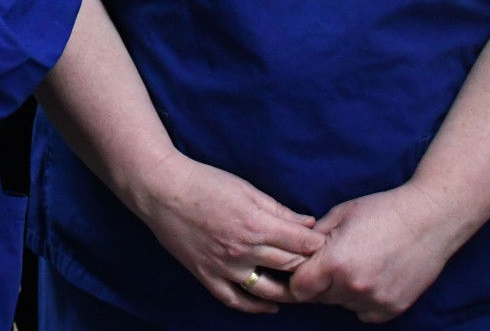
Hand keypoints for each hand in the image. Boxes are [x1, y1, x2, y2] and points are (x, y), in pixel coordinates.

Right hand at [127, 151, 324, 313]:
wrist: (162, 191)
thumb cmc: (205, 182)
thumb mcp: (246, 188)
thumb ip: (278, 208)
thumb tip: (306, 223)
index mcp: (255, 224)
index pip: (301, 244)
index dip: (318, 245)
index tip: (327, 244)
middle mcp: (243, 249)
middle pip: (289, 266)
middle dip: (309, 265)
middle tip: (321, 266)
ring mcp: (224, 267)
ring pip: (267, 288)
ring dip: (289, 291)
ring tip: (301, 288)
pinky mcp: (207, 276)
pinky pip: (235, 300)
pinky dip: (255, 307)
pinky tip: (271, 306)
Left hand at [287, 183, 463, 321]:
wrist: (429, 218)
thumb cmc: (382, 210)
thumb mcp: (340, 214)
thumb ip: (314, 238)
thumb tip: (297, 252)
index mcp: (335, 262)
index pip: (299, 288)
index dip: (300, 277)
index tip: (306, 267)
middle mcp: (354, 287)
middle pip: (321, 297)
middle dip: (322, 281)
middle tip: (337, 259)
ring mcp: (375, 300)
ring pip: (343, 305)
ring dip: (344, 291)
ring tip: (360, 264)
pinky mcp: (393, 308)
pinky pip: (365, 313)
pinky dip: (364, 300)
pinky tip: (373, 277)